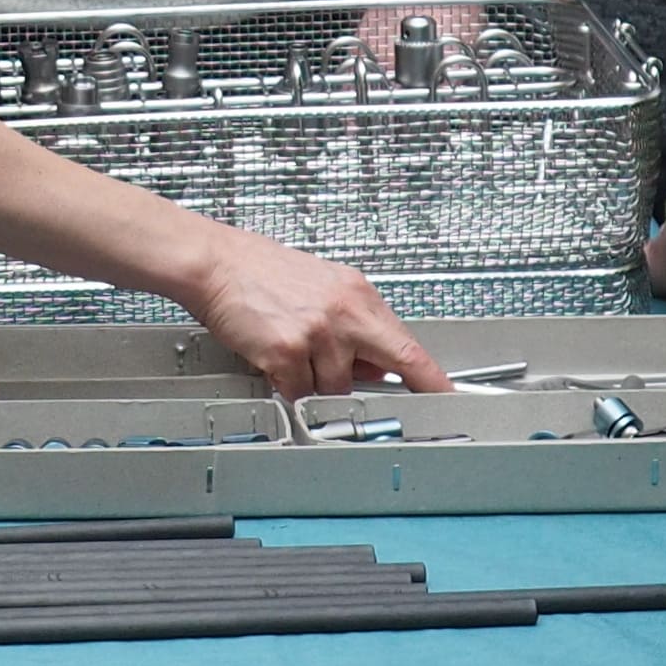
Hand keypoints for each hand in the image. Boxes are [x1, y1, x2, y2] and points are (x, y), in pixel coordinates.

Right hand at [183, 226, 449, 397]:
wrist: (215, 262)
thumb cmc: (260, 271)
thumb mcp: (321, 287)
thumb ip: (353, 326)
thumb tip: (375, 366)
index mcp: (358, 294)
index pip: (409, 345)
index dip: (433, 377)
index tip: (450, 398)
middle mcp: (344, 312)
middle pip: (391, 365)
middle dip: (390, 389)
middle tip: (389, 403)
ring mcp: (317, 333)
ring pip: (335, 388)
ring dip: (315, 383)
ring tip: (293, 353)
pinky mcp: (286, 352)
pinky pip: (298, 392)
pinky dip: (285, 385)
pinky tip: (273, 360)